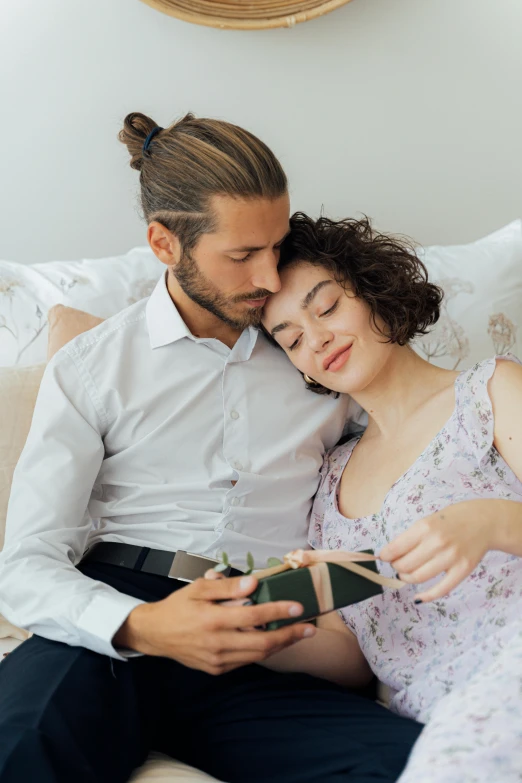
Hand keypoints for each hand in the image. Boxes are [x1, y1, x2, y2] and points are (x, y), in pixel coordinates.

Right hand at [114, 574, 314, 674]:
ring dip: (280, 645)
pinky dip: (261, 651)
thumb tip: (253, 583)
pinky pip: (245, 660)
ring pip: (257, 655)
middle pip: (262, 644)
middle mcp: (217, 644)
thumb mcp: (198, 588)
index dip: (279, 612)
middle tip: (310, 628)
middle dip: (290, 635)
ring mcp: (217, 660)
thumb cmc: (178, 607)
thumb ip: (226, 587)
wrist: (155, 634)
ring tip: (297, 634)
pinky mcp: (216, 669)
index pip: (254, 617)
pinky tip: (273, 641)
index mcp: (213, 620)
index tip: (299, 607)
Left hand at [379, 501, 493, 601]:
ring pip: (418, 577)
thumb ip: (412, 536)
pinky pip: (441, 589)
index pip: (396, 548)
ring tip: (407, 574)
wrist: (484, 521)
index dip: (385, 555)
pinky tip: (418, 597)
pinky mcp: (462, 570)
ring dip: (407, 578)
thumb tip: (390, 554)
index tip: (384, 557)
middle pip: (405, 565)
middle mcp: (437, 542)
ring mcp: (451, 558)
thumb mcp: (429, 520)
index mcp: (425, 527)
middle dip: (396, 567)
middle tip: (397, 565)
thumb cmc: (452, 520)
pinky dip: (426, 596)